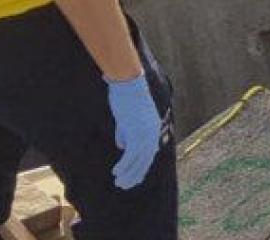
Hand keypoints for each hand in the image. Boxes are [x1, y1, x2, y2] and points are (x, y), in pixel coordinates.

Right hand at [105, 73, 162, 189]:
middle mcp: (152, 133)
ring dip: (129, 174)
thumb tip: (122, 147)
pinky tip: (116, 172)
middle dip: (136, 175)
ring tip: (120, 183)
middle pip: (146, 160)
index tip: (134, 178)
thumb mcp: (127, 118)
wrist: (128, 83)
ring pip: (139, 160)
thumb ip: (126, 133)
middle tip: (125, 186)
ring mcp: (146, 133)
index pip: (149, 153)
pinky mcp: (137, 132)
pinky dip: (124, 165)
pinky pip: (131, 155)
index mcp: (152, 128)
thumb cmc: (126, 96)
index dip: (142, 167)